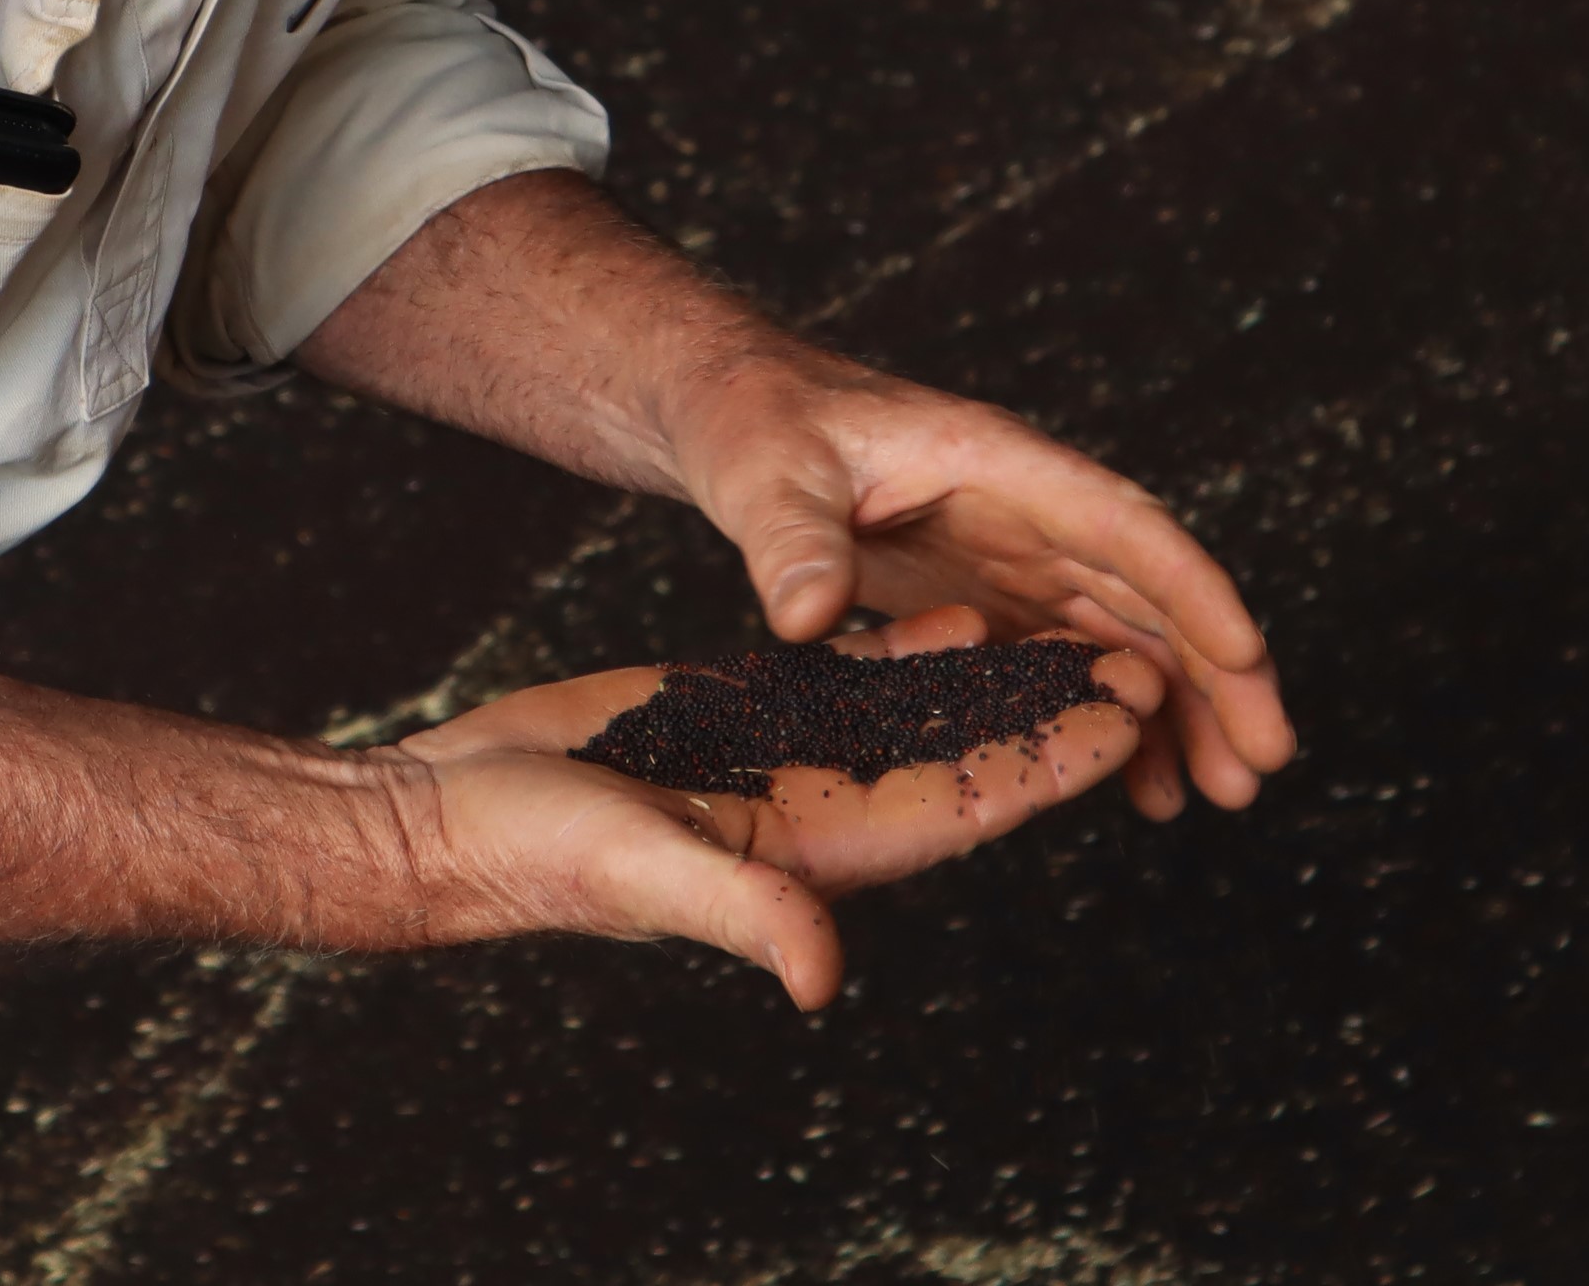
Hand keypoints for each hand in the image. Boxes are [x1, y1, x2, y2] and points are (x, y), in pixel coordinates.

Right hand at [389, 606, 1154, 1008]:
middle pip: (960, 760)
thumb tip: (821, 973)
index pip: (959, 806)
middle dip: (1047, 719)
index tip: (1124, 719)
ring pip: (914, 719)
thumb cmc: (534, 854)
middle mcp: (812, 815)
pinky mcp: (736, 721)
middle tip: (1139, 662)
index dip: (1045, 766)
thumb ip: (739, 911)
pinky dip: (907, 655)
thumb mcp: (645, 871)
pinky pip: (846, 688)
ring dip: (993, 683)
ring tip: (1075, 630)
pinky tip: (959, 614)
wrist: (449, 814)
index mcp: (810, 857)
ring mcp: (778, 767)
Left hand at [661, 356, 1295, 822]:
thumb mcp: (760, 470)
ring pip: (1125, 634)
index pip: (1122, 523)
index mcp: (997, 462)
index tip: (1248, 659)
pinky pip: (1070, 664)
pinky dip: (1111, 719)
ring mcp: (1013, 555)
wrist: (729, 414)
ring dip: (1178, 710)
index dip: (1190, 589)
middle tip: (1261, 763)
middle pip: (1150, 590)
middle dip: (1217, 674)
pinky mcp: (988, 596)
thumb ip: (787, 537)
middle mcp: (1027, 509)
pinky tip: (1140, 785)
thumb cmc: (749, 418)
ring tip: (1216, 795)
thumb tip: (800, 613)